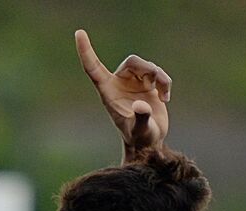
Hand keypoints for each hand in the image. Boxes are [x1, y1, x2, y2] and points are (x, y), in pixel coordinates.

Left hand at [75, 29, 170, 159]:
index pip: (93, 67)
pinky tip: (165, 98)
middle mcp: (119, 83)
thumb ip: (140, 118)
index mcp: (108, 92)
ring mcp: (134, 82)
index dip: (85, 50)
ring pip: (146, 66)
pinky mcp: (148, 84)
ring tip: (163, 95)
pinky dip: (164, 82)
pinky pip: (158, 74)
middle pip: (131, 62)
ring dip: (159, 76)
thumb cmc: (139, 138)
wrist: (149, 142)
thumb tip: (141, 106)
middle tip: (156, 80)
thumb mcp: (140, 131)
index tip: (79, 33)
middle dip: (146, 67)